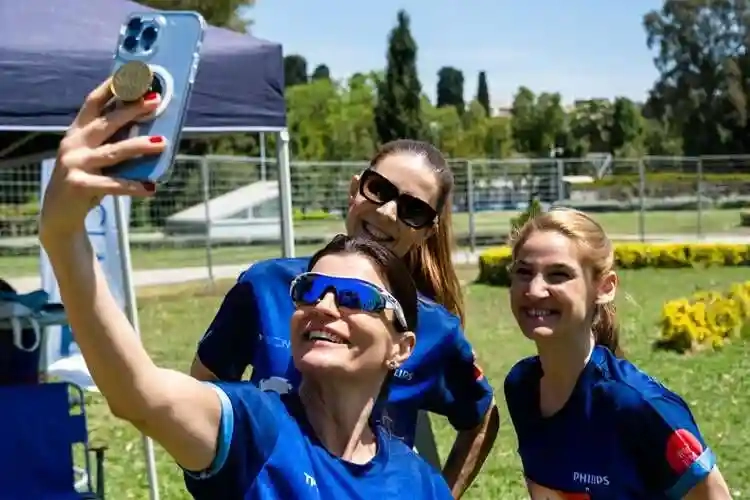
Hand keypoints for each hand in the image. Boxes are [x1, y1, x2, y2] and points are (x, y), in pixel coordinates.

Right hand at [39, 78, 165, 240]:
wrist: (59, 214)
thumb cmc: (86, 179)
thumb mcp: (96, 157)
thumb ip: (113, 141)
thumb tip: (151, 129)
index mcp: (78, 132)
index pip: (94, 102)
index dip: (112, 87)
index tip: (132, 74)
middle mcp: (74, 144)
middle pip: (106, 122)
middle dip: (132, 109)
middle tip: (156, 100)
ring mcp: (74, 164)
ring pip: (113, 152)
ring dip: (139, 146)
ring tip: (163, 143)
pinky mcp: (78, 185)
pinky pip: (112, 185)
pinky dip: (133, 187)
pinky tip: (151, 188)